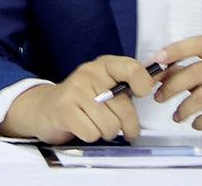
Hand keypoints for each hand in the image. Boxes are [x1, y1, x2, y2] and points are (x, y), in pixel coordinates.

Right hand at [0, 55, 156, 144]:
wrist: (44, 106)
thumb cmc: (83, 97)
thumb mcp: (105, 82)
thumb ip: (128, 82)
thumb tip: (157, 80)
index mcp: (104, 64)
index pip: (132, 69)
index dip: (144, 84)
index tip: (142, 94)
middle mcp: (90, 73)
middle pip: (123, 107)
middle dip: (129, 124)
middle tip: (129, 130)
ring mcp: (75, 91)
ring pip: (109, 125)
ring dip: (107, 132)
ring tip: (99, 125)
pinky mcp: (64, 110)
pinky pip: (91, 133)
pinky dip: (91, 136)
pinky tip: (84, 127)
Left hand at [153, 35, 201, 146]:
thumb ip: (190, 70)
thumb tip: (160, 71)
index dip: (178, 49)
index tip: (157, 59)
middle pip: (199, 71)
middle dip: (173, 85)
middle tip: (160, 97)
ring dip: (184, 108)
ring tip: (177, 115)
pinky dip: (200, 121)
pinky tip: (196, 123)